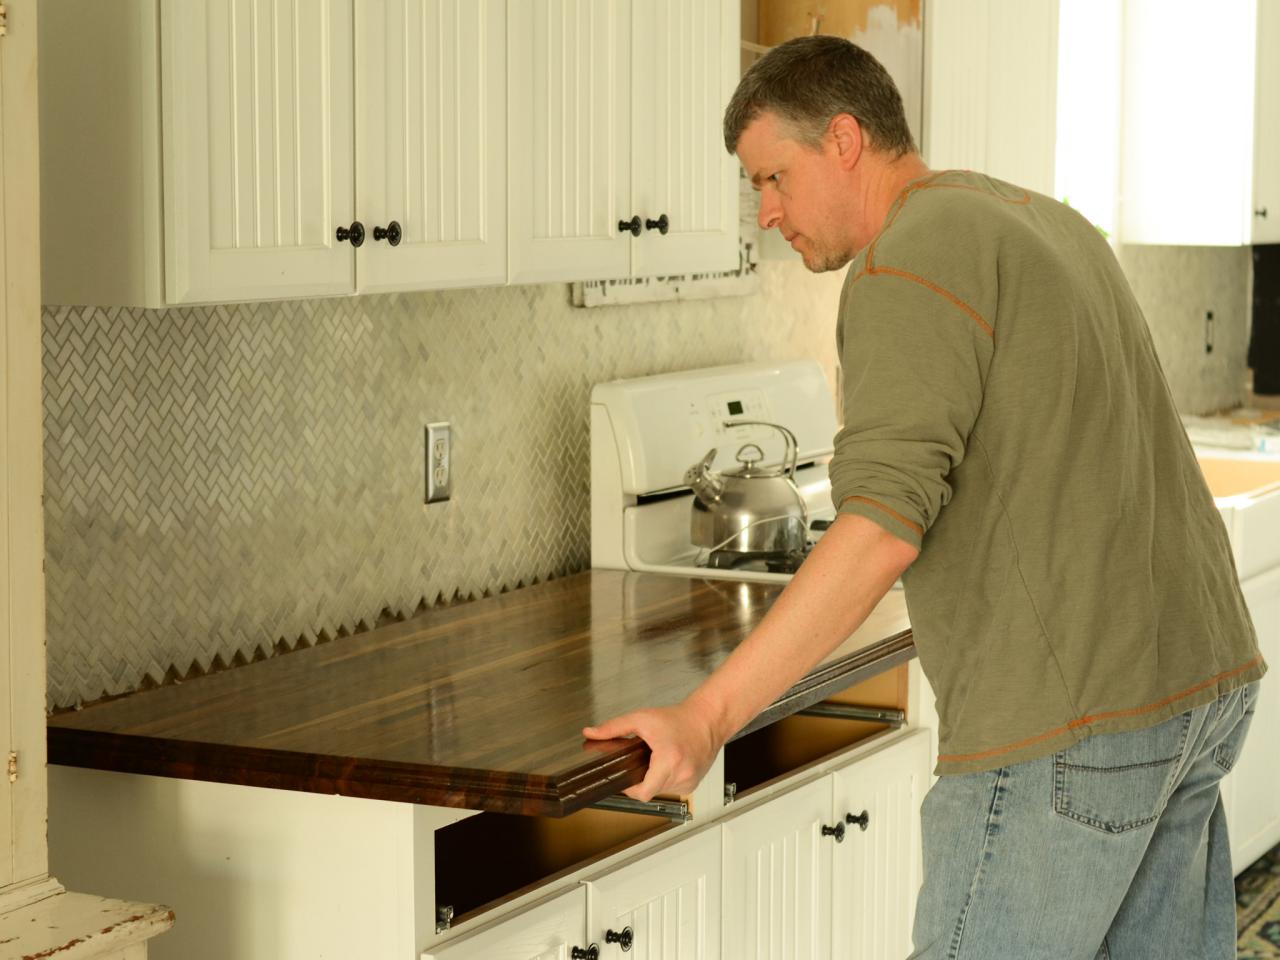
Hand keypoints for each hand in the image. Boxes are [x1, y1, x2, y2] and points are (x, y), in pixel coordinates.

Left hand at [582, 698, 722, 801]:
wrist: (707, 720)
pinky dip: (667, 779)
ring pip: (661, 791)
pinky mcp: (693, 784)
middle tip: (643, 761)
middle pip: (650, 790)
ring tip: (657, 759)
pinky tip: (669, 763)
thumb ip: (614, 728)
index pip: (643, 792)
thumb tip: (591, 734)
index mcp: (668, 761)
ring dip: (655, 779)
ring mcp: (689, 782)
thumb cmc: (679, 719)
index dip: (630, 788)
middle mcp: (681, 774)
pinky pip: (673, 789)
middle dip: (643, 778)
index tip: (626, 778)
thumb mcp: (642, 719)